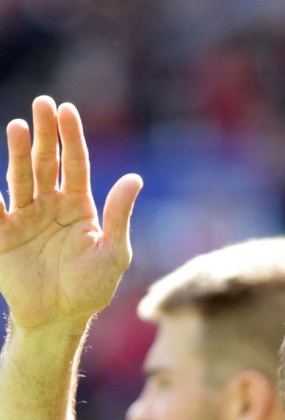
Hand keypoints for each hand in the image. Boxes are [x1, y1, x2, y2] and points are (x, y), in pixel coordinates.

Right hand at [0, 96, 141, 329]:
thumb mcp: (114, 252)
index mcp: (78, 205)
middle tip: (42, 103)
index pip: (74, 163)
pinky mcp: (2, 234)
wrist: (60, 316)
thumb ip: (120, 215)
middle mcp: (50, 205)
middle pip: (46, 161)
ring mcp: (24, 217)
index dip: (71, 137)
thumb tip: (135, 178)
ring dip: (16, 152)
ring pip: (20, 177)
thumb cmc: (92, 286)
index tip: (67, 110)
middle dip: (44, 133)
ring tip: (16, 126)